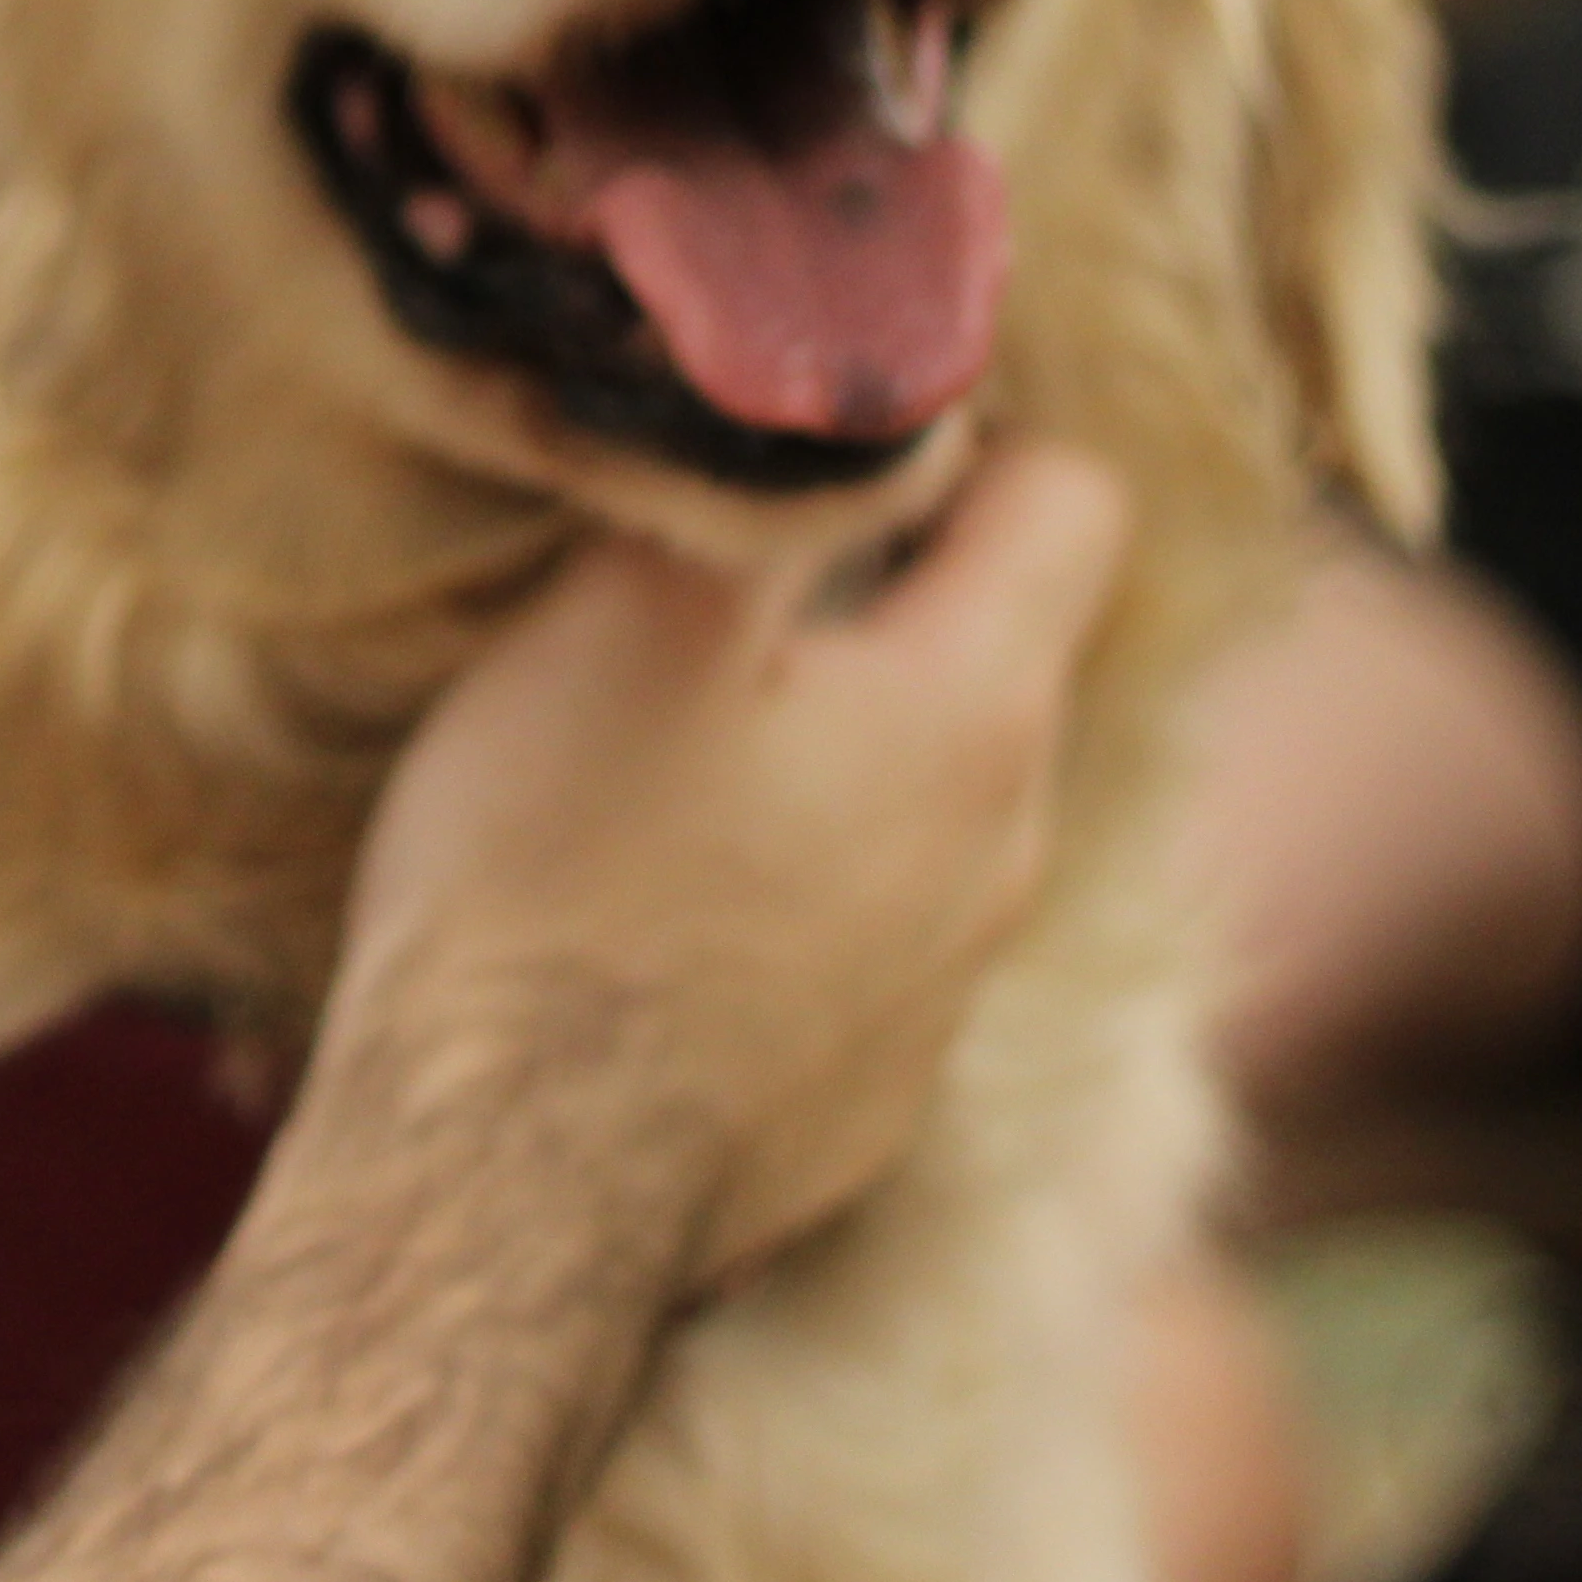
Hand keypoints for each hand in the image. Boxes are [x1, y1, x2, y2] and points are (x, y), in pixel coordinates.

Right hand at [329, 436, 1128, 1286]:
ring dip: (828, 748)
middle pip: (994, 651)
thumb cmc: (558, 871)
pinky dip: (785, 888)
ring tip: (659, 749)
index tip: (816, 443)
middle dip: (879, 595)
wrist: (505, 1186)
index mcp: (979, 712)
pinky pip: (860, 936)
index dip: (961, 436)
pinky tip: (652, 903)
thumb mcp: (633, 616)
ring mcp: (946, 990)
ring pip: (924, 800)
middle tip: (705, 581)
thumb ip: (770, 481)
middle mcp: (1007, 850)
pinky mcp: (871, 1096)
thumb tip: (853, 394)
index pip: (1076, 499)